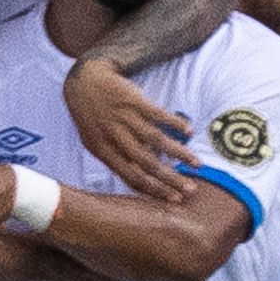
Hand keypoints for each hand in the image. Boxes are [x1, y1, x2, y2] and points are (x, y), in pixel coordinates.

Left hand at [64, 56, 195, 201]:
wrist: (83, 80)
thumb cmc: (89, 115)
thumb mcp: (94, 141)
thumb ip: (115, 158)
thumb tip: (138, 177)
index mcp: (103, 151)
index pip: (132, 177)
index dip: (154, 190)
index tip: (173, 200)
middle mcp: (115, 136)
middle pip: (147, 163)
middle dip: (170, 179)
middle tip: (190, 190)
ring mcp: (126, 118)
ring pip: (156, 140)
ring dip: (179, 153)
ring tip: (196, 164)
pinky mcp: (134, 100)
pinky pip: (158, 114)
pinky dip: (175, 123)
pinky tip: (190, 131)